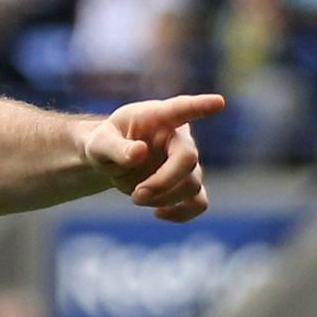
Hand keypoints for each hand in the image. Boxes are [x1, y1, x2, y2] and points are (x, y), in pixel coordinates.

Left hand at [81, 93, 223, 222]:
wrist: (110, 159)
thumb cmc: (106, 143)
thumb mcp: (98, 143)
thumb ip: (114, 147)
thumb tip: (140, 153)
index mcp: (158, 117)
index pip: (181, 108)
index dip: (200, 106)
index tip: (218, 102)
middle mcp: (178, 138)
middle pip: (187, 159)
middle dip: (163, 182)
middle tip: (137, 195)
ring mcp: (186, 162)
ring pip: (192, 185)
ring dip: (164, 198)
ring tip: (136, 198)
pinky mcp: (186, 184)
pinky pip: (199, 202)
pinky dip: (182, 213)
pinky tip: (158, 214)